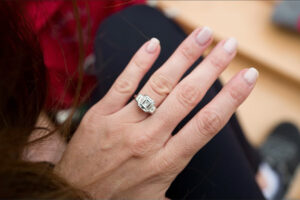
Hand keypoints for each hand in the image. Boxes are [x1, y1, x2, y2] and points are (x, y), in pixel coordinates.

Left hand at [54, 27, 257, 198]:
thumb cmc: (118, 198)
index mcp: (167, 162)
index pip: (207, 124)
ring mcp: (122, 124)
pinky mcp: (100, 115)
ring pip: (158, 85)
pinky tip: (154, 45)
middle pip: (186, 97)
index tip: (247, 77)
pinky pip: (123, 84)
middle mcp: (147, 140)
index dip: (230, 98)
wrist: (74, 198)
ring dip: (183, 57)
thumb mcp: (156, 196)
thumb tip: (199, 181)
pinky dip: (139, 63)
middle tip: (229, 45)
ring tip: (201, 35)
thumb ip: (177, 179)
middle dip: (211, 68)